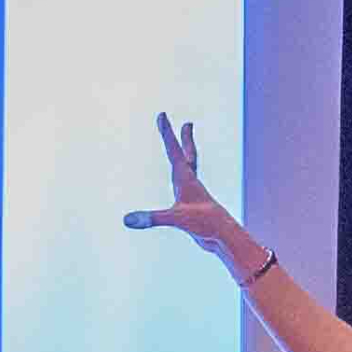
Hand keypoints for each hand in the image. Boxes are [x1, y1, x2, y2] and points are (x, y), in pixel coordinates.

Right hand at [124, 112, 253, 273]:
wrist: (224, 236)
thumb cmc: (204, 224)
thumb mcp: (176, 219)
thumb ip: (152, 218)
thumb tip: (128, 220)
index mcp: (186, 178)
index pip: (174, 150)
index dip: (167, 132)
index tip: (162, 115)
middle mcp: (191, 182)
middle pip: (188, 154)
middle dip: (185, 138)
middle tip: (188, 124)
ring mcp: (193, 193)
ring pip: (189, 168)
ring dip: (186, 154)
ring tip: (185, 147)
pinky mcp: (193, 205)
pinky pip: (186, 185)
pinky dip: (182, 178)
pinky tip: (179, 182)